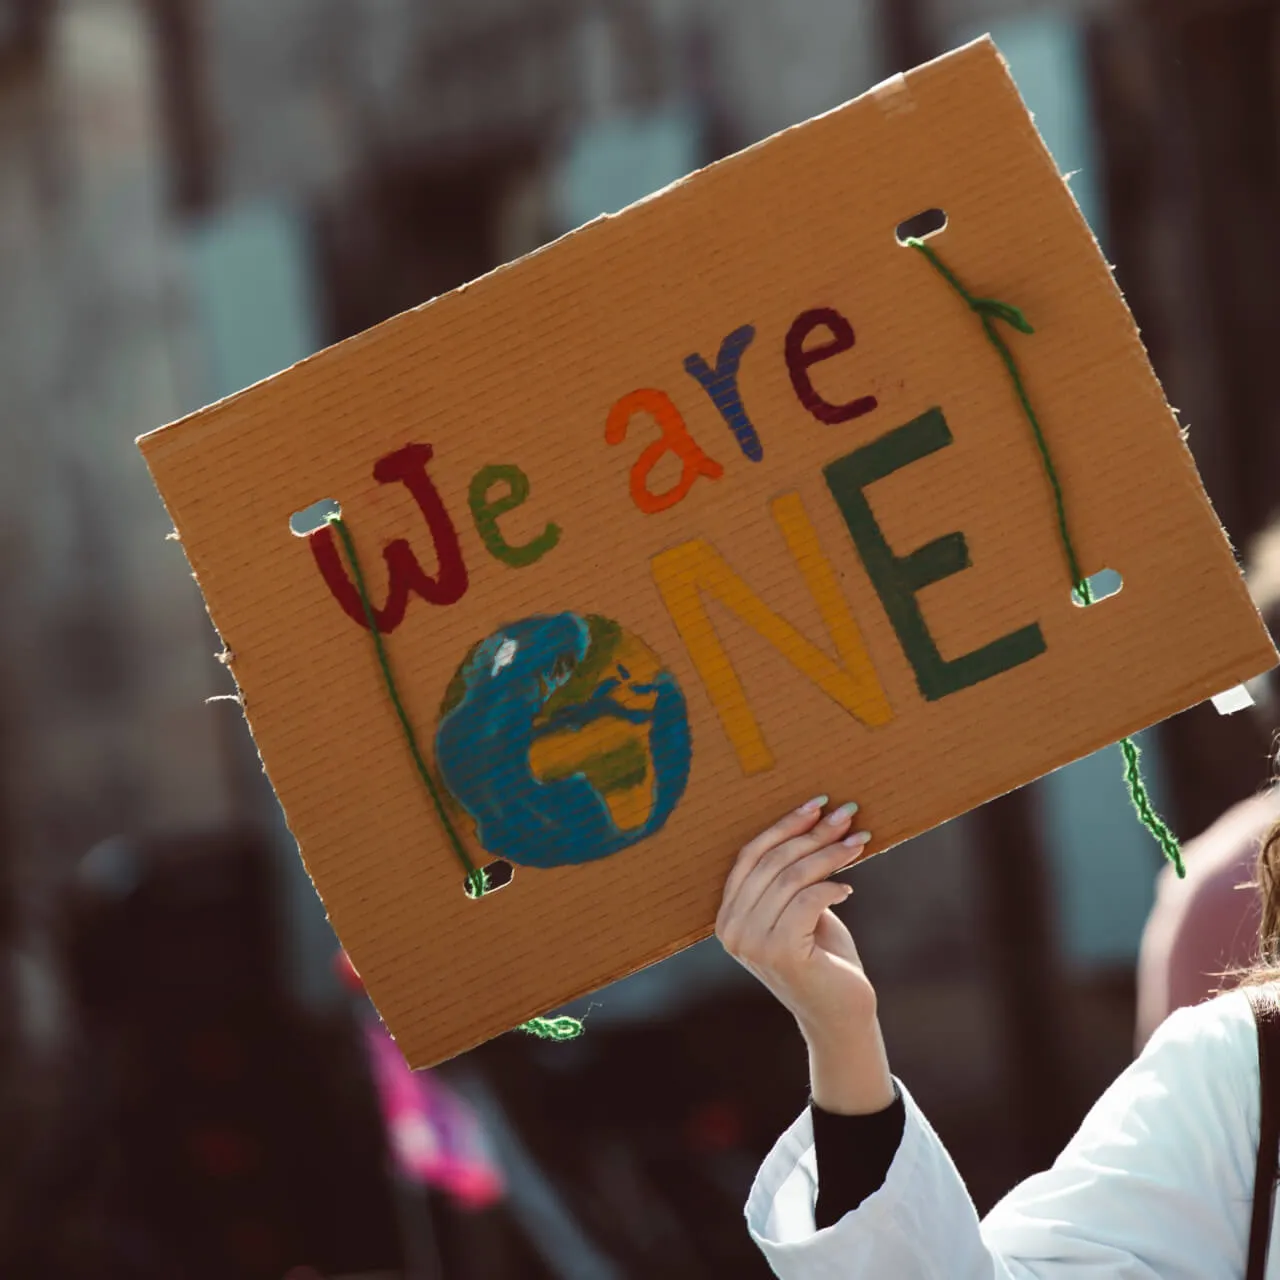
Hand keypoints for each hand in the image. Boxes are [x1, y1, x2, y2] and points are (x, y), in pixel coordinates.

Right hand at [716, 797, 893, 1114]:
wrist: (841, 1015)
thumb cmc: (824, 957)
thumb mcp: (800, 909)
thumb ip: (791, 876)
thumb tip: (817, 818)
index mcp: (727, 917)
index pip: (750, 855)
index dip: (783, 825)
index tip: (817, 804)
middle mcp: (732, 930)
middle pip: (772, 862)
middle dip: (812, 833)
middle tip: (847, 816)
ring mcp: (752, 944)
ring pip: (791, 878)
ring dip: (829, 854)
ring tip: (859, 843)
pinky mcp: (779, 954)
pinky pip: (806, 900)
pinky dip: (830, 886)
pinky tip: (848, 889)